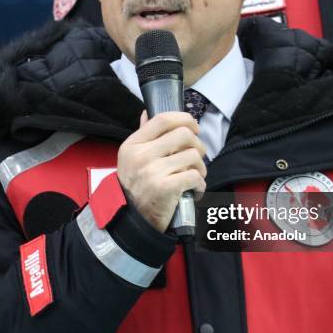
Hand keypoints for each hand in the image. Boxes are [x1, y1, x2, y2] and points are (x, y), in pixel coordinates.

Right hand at [117, 111, 206, 231]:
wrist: (132, 220)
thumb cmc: (136, 186)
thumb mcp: (131, 158)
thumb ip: (143, 135)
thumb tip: (147, 112)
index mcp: (133, 144)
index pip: (163, 119)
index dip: (184, 119)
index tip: (194, 128)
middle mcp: (141, 155)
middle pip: (184, 134)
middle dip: (198, 145)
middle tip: (196, 157)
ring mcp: (152, 171)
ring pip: (193, 156)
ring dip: (201, 167)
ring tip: (194, 176)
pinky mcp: (165, 188)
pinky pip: (195, 176)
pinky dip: (200, 184)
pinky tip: (194, 189)